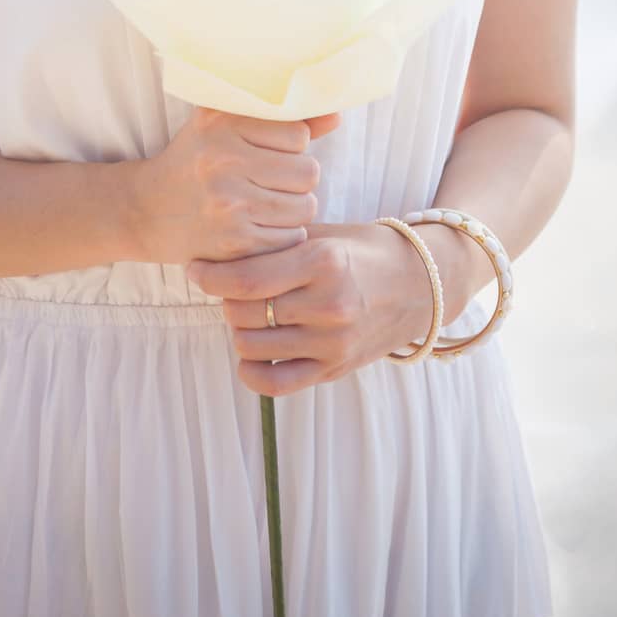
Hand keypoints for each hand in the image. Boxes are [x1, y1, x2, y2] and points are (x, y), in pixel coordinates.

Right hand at [134, 106, 341, 266]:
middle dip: (297, 180)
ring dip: (294, 210)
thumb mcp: (226, 124)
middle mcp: (223, 159)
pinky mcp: (234, 242)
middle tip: (271, 183)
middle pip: (308, 172)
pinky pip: (291, 238)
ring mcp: (229, 203)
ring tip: (266, 205)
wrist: (146, 211)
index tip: (267, 153)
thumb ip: (281, 118)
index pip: (298, 134)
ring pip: (305, 207)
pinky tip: (258, 228)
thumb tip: (337, 114)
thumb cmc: (196, 161)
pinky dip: (283, 236)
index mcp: (222, 122)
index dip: (291, 147)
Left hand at [186, 220, 448, 396]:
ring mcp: (333, 342)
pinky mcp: (335, 368)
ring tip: (246, 313)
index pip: (247, 277)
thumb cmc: (365, 250)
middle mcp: (328, 305)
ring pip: (253, 345)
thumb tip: (223, 248)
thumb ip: (279, 241)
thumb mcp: (325, 234)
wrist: (421, 284)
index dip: (211, 275)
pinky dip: (252, 371)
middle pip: (244, 312)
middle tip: (227, 287)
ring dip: (238, 330)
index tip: (195, 268)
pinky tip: (249, 354)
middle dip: (226, 300)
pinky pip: (277, 383)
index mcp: (323, 262)